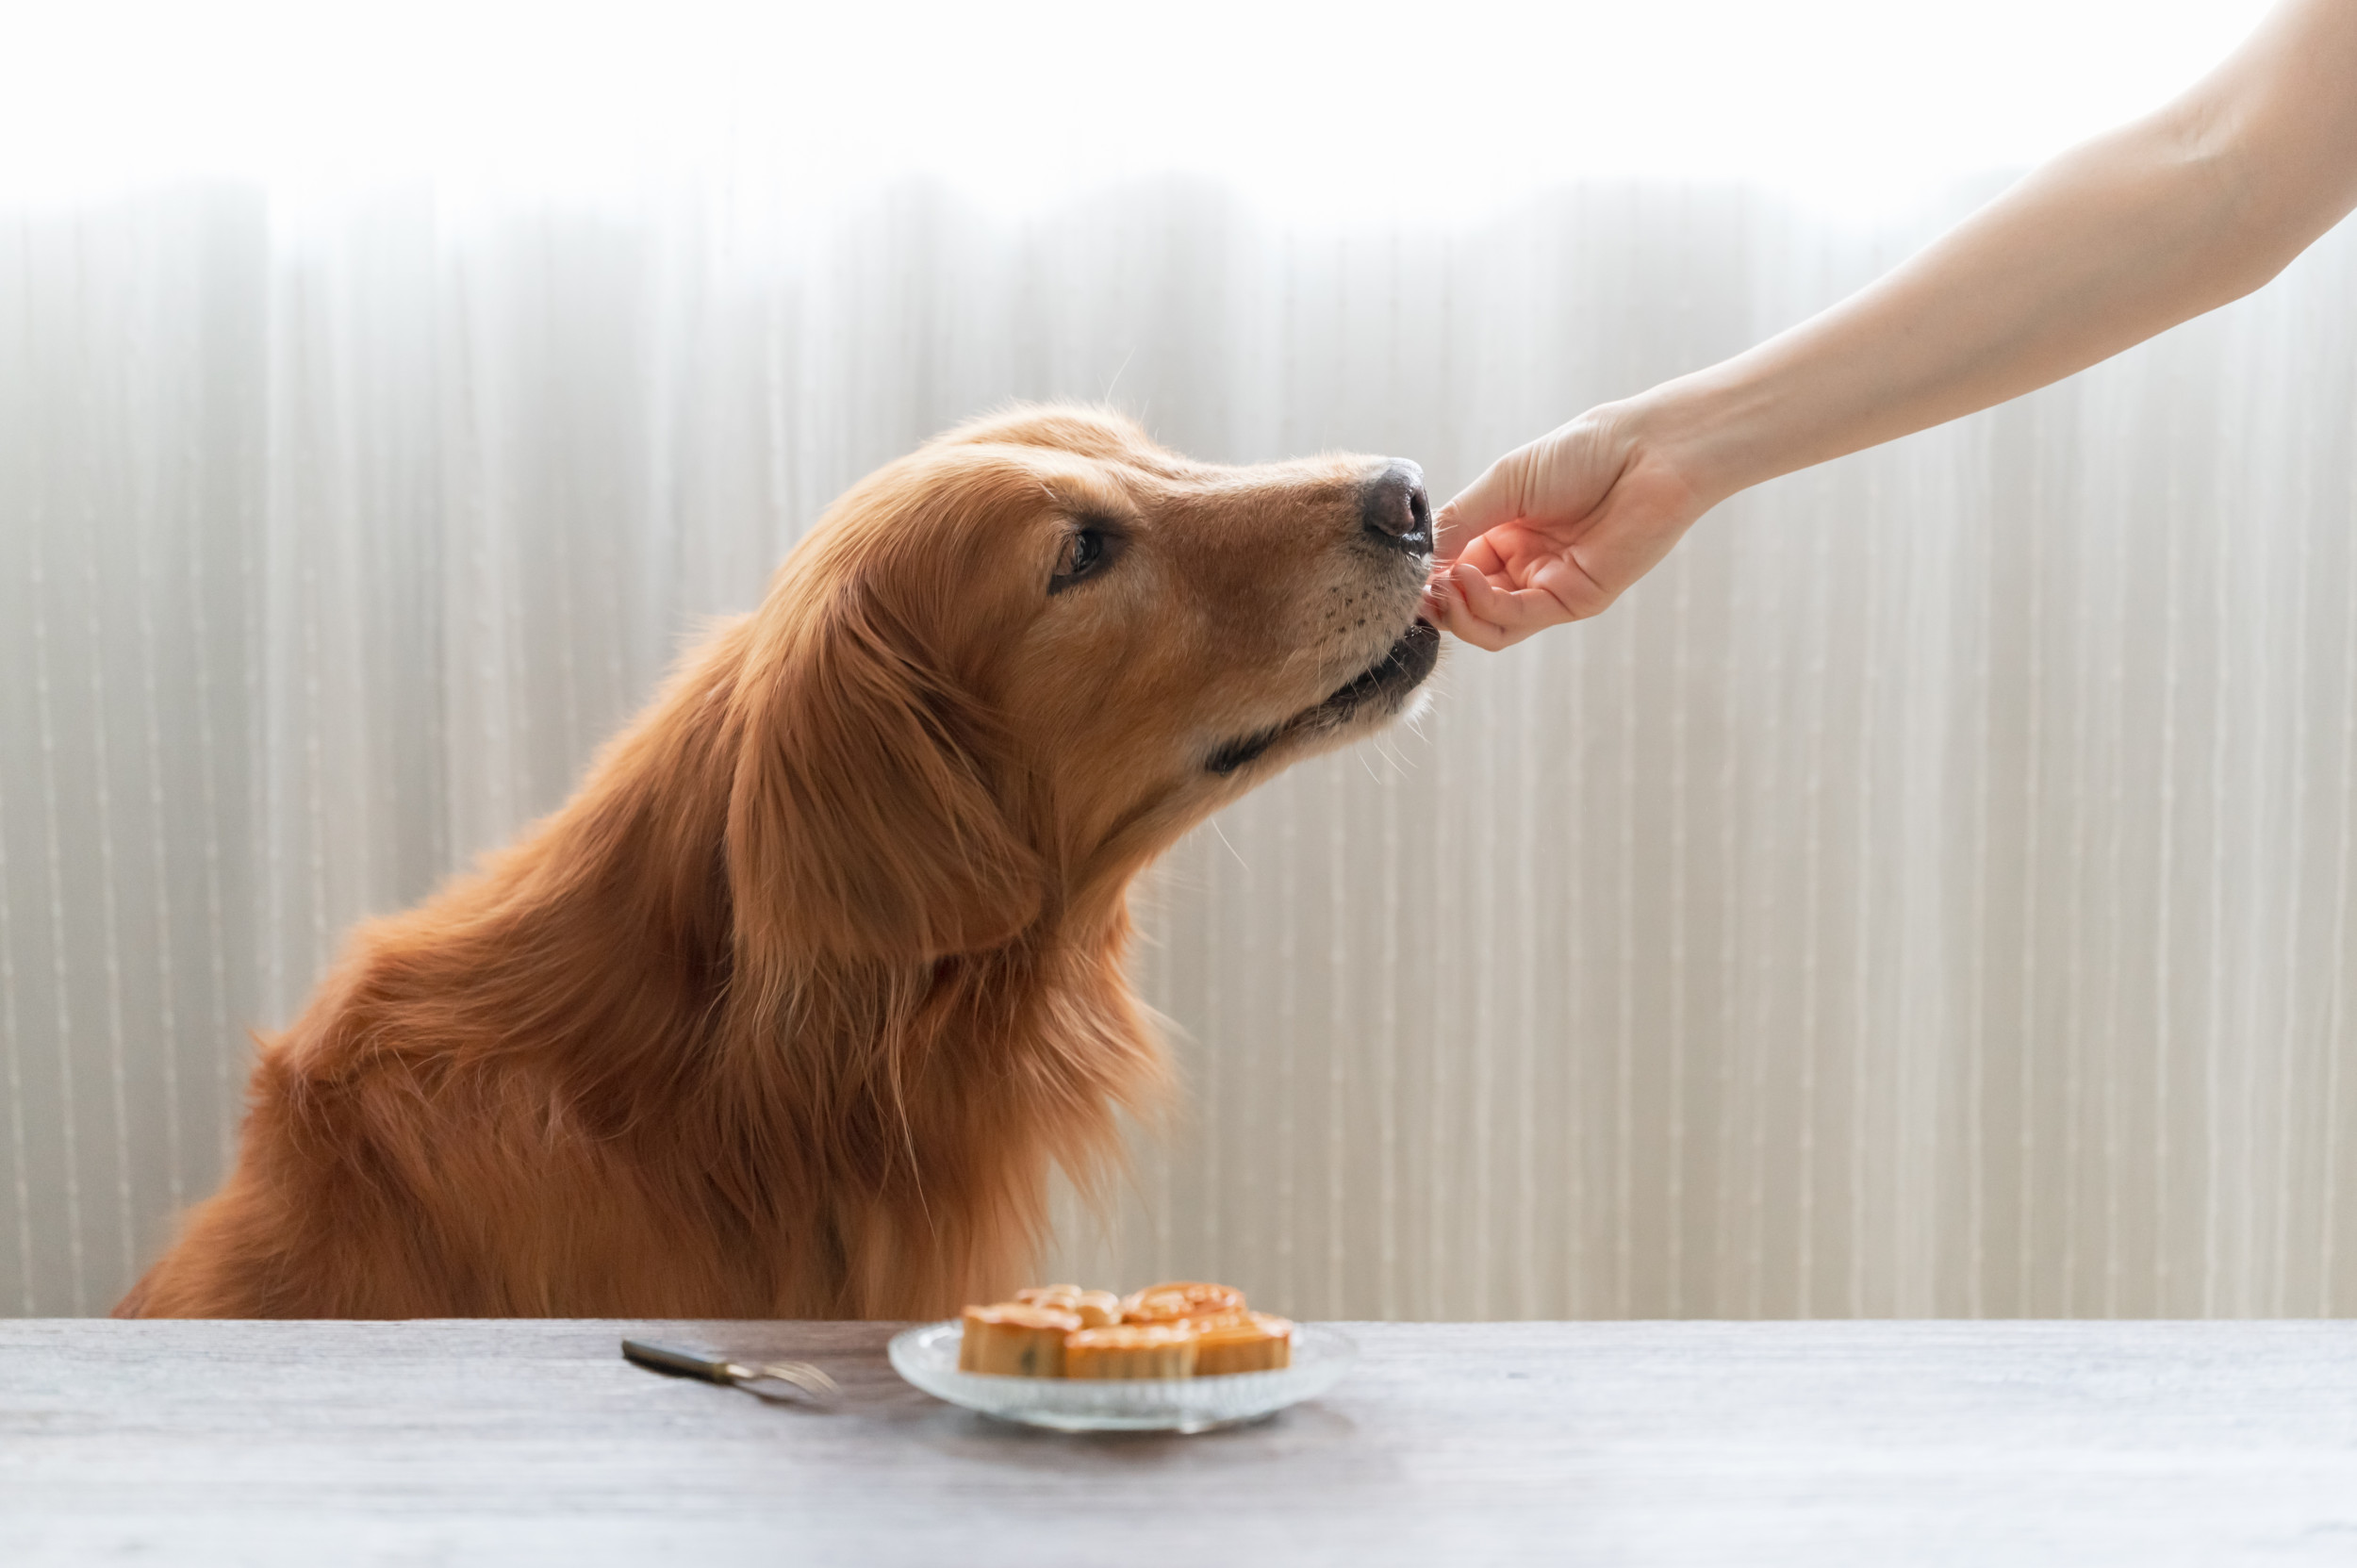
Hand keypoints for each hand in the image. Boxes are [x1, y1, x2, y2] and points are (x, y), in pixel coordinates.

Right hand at [1422, 401, 1713, 649]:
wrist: (1647, 453)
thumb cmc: (1582, 453)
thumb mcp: (1502, 483)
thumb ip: (1458, 521)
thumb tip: (1413, 561)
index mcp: (1504, 534)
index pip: (1451, 570)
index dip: (1424, 578)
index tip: (1397, 574)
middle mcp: (1523, 565)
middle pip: (1465, 604)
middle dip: (1435, 602)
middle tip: (1413, 590)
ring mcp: (1547, 586)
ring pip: (1486, 624)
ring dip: (1456, 611)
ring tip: (1443, 585)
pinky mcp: (1573, 601)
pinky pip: (1516, 621)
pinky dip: (1483, 608)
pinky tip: (1466, 580)